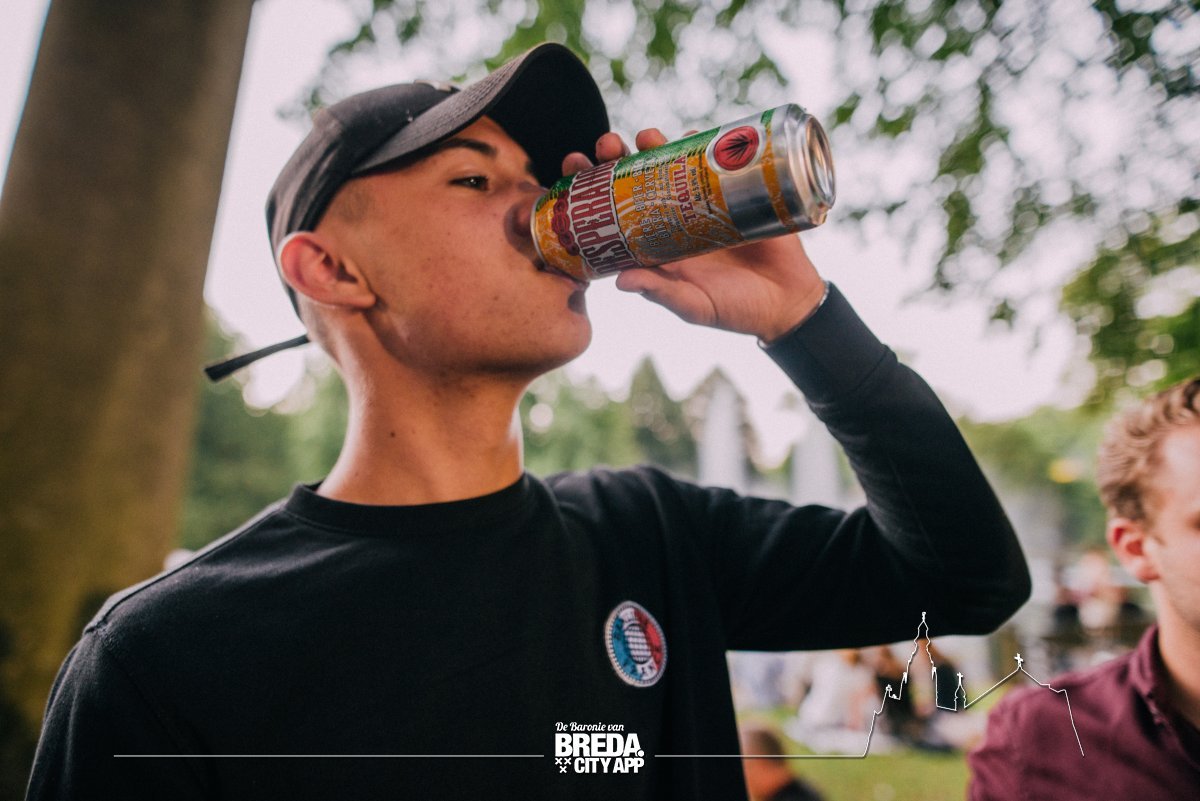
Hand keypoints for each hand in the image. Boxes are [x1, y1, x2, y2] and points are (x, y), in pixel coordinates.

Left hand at [560, 128, 826, 342]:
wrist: (788, 302)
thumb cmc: (735, 310)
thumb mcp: (695, 306)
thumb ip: (661, 292)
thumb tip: (620, 281)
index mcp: (655, 244)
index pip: (614, 211)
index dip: (592, 191)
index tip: (571, 171)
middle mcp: (673, 218)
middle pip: (635, 179)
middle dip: (616, 158)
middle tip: (605, 146)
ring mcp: (702, 201)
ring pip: (670, 163)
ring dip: (653, 145)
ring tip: (643, 136)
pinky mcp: (735, 191)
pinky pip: (714, 160)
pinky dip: (702, 145)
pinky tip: (690, 136)